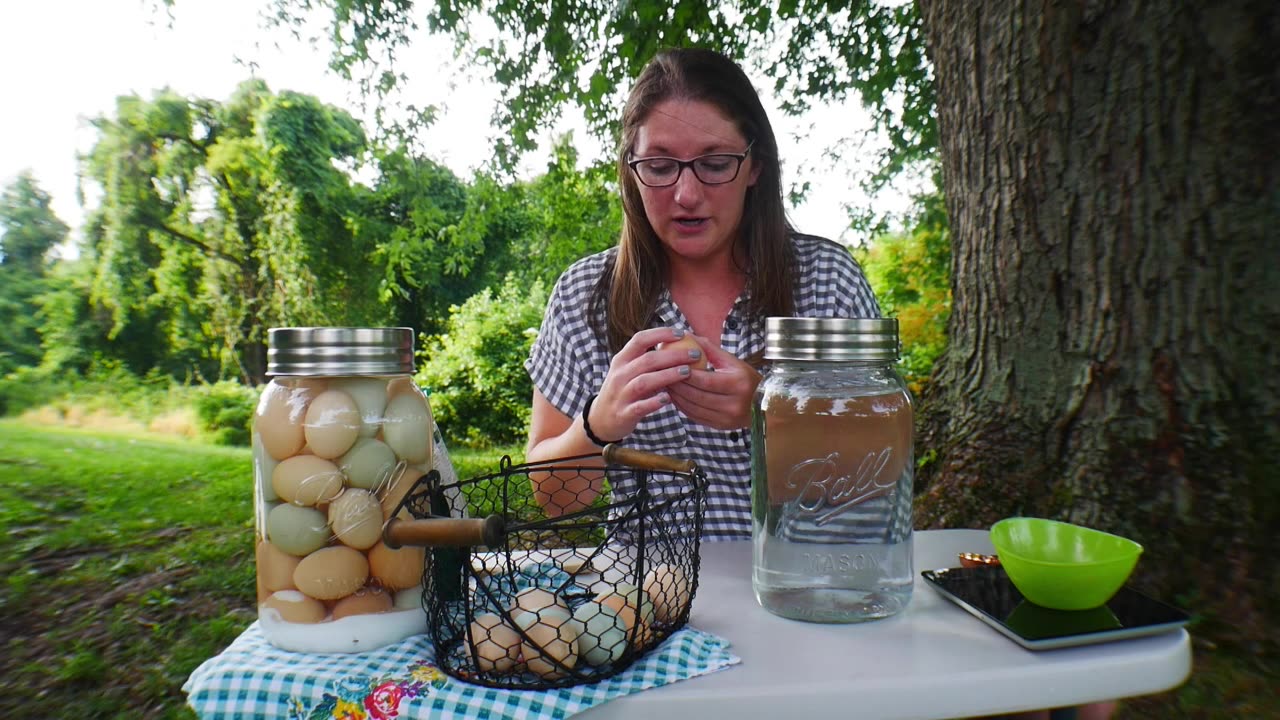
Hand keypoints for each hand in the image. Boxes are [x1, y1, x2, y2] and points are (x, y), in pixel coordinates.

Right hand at [586, 327, 701, 440]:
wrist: (601, 419)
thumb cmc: (624, 390)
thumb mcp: (629, 371)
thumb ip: (648, 359)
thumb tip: (680, 344)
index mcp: (621, 360)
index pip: (640, 339)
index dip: (661, 334)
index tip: (682, 334)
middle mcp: (619, 374)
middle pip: (647, 360)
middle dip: (673, 355)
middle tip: (695, 354)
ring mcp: (620, 394)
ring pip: (644, 382)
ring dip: (667, 376)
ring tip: (687, 372)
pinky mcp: (624, 413)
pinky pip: (639, 407)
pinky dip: (653, 403)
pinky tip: (668, 399)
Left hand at [666, 335, 760, 429]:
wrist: (764, 403)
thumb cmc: (746, 378)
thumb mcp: (732, 362)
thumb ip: (709, 349)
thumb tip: (686, 335)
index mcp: (738, 384)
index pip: (706, 380)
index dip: (686, 374)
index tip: (672, 365)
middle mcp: (734, 404)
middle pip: (697, 395)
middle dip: (677, 386)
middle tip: (663, 375)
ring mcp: (727, 418)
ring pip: (693, 408)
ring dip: (677, 397)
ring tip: (666, 385)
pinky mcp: (721, 427)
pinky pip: (695, 417)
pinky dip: (682, 407)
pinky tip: (675, 397)